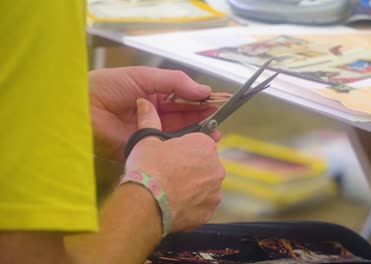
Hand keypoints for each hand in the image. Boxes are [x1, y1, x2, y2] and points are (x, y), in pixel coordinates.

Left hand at [89, 67, 220, 161]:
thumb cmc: (109, 86)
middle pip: (183, 117)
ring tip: (215, 133)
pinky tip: (197, 144)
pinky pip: (166, 148)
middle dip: (202, 118)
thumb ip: (175, 82)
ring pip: (178, 133)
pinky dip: (182, 147)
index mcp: (152, 96)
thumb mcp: (144, 76)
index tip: (217, 102)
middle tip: (220, 119)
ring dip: (197, 133)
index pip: (181, 98)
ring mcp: (149, 133)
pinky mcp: (144, 149)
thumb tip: (204, 90)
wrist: (81, 108)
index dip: (199, 100)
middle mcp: (153, 115)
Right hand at [126, 98, 224, 231]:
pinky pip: (202, 205)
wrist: (146, 203)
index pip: (200, 143)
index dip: (185, 149)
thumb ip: (149, 120)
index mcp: (205, 146)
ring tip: (170, 191)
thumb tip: (143, 103)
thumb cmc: (148, 168)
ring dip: (193, 188)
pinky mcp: (209, 212)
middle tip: (169, 174)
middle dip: (191, 169)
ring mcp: (214, 191)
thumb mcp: (147, 140)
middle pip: (205, 165)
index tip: (173, 156)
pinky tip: (175, 204)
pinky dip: (192, 205)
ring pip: (205, 186)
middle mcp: (216, 167)